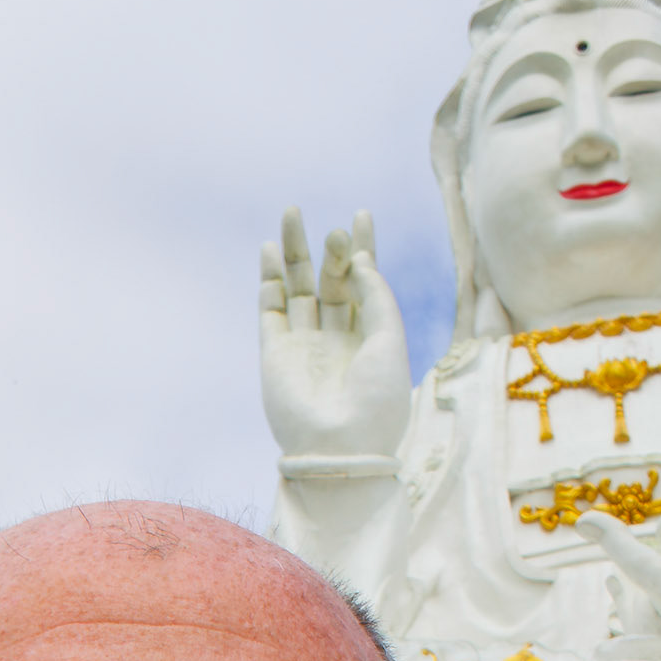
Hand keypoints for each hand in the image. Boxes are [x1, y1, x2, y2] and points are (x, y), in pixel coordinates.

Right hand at [260, 208, 411, 459]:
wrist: (341, 449)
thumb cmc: (375, 401)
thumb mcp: (390, 339)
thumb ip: (376, 293)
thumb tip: (358, 258)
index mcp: (370, 339)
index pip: (363, 283)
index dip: (361, 248)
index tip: (361, 214)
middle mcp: (336, 340)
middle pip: (330, 281)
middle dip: (330, 250)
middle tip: (333, 230)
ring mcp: (304, 345)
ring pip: (296, 287)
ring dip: (294, 251)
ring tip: (292, 212)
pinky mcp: (275, 354)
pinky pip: (270, 308)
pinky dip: (269, 279)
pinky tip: (271, 250)